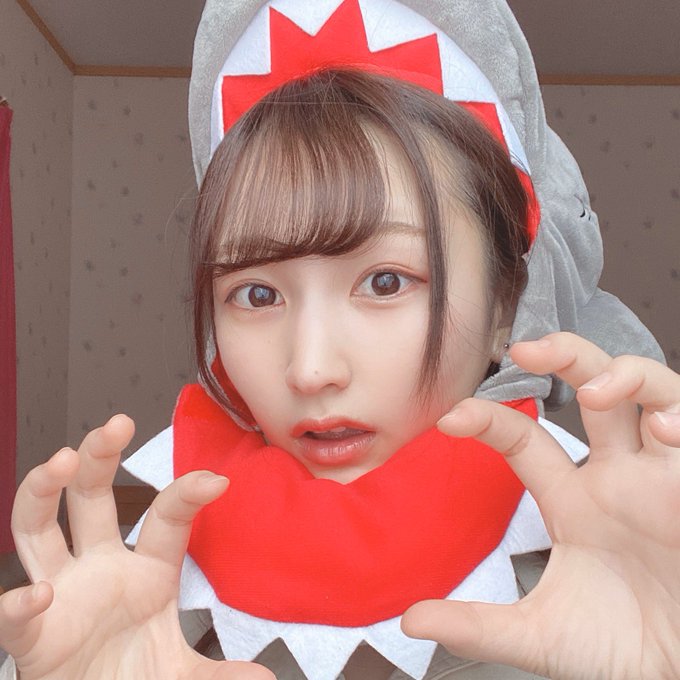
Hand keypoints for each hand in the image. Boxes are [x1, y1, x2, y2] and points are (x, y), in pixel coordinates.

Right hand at [0, 415, 272, 679]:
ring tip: (59, 459)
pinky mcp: (35, 637)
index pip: (166, 517)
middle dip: (98, 456)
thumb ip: (219, 676)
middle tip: (115, 424)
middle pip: (92, 497)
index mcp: (148, 570)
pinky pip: (17, 614)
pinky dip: (21, 605)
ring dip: (43, 491)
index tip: (217, 480)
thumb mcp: (185, 676)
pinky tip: (39, 595)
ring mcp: (63, 595)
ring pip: (39, 528)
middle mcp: (101, 568)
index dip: (187, 493)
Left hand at [402, 332, 679, 679]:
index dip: (488, 418)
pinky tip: (666, 430)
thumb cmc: (619, 651)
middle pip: (596, 387)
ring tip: (599, 392)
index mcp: (573, 499)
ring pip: (656, 393)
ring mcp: (665, 479)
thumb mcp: (541, 636)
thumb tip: (411, 620)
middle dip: (566, 355)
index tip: (449, 418)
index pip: (524, 439)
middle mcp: (618, 476)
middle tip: (526, 350)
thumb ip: (478, 626)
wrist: (678, 679)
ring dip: (630, 376)